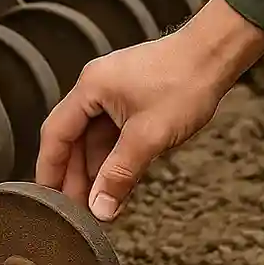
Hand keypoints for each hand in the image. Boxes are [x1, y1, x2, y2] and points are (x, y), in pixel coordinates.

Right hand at [35, 0, 263, 220]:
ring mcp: (113, 92)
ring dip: (95, 169)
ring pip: (93, 138)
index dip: (49, 169)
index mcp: (90, 88)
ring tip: (98, 203)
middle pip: (72, 138)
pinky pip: (112, 132)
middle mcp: (95, 87)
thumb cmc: (185, 82)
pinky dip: (112, 157)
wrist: (216, 53)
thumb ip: (120, 174)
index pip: (56, 134)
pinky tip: (116, 180)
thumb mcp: (149, 136)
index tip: (47, 200)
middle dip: (73, 175)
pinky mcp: (131, 97)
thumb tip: (100, 209)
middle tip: (76, 211)